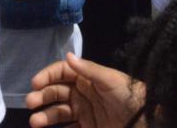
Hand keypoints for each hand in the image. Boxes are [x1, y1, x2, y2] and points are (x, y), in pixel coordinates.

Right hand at [25, 53, 142, 127]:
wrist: (146, 120)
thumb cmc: (129, 95)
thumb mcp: (110, 80)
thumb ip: (89, 69)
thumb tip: (68, 55)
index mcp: (87, 77)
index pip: (62, 72)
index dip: (48, 76)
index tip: (35, 83)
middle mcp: (82, 93)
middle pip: (56, 92)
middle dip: (42, 96)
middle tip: (30, 103)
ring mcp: (85, 112)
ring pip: (59, 112)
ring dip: (46, 115)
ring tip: (35, 122)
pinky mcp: (89, 127)